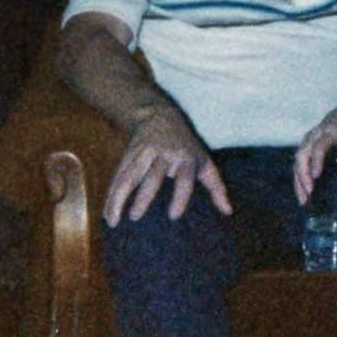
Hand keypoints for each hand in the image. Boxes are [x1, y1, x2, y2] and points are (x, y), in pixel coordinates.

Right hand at [104, 105, 230, 227]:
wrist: (160, 116)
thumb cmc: (187, 146)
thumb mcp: (204, 161)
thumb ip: (216, 187)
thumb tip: (228, 211)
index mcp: (185, 158)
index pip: (184, 177)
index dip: (180, 195)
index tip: (174, 215)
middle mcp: (164, 154)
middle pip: (153, 176)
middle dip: (144, 196)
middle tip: (136, 217)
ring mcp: (144, 153)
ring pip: (130, 175)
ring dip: (120, 197)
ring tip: (115, 220)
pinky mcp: (128, 155)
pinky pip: (118, 176)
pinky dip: (111, 196)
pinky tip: (108, 215)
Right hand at [294, 103, 336, 204]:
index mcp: (333, 132)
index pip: (321, 145)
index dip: (317, 160)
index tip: (316, 176)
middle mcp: (317, 134)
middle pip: (303, 153)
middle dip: (303, 174)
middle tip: (310, 192)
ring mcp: (309, 139)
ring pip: (298, 158)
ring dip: (298, 180)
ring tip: (304, 200)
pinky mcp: (305, 145)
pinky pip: (298, 162)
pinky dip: (298, 178)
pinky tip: (302, 195)